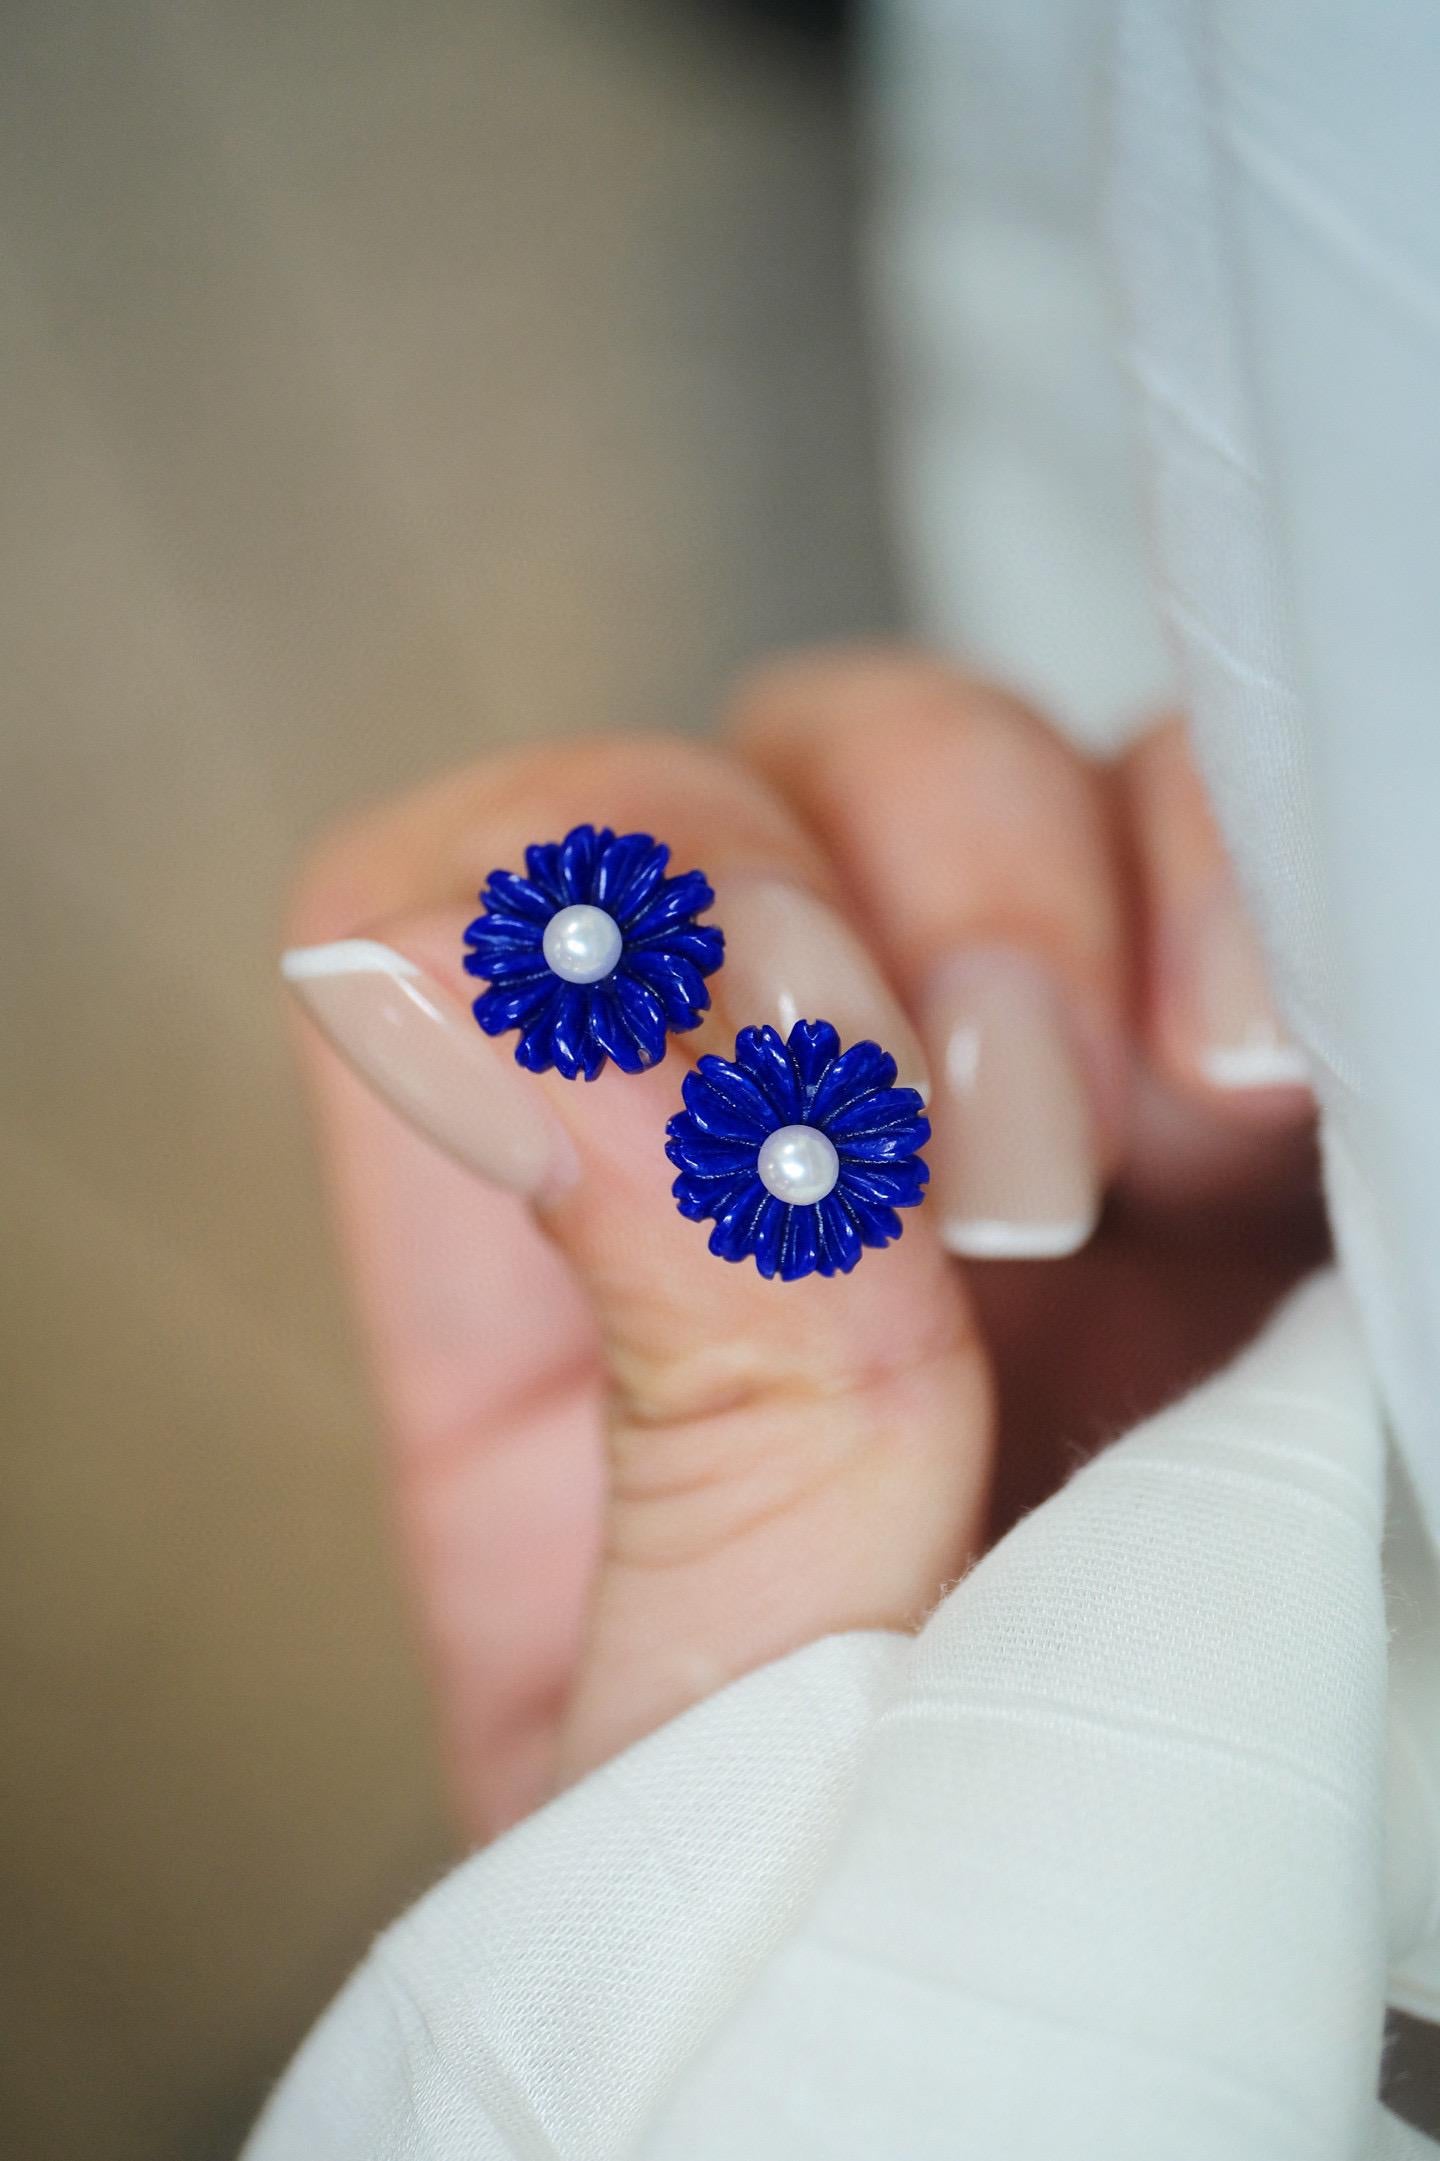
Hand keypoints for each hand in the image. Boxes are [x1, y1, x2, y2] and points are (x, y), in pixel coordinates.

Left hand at [282, 650, 1323, 1836]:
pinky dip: (1235, 892)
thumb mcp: (739, 1704)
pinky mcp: (1201, 1113)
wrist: (1112, 2039)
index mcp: (555, 1288)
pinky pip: (1194, 852)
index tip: (729, 1114)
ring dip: (1049, 885)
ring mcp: (989, 1112)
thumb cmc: (877, 1942)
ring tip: (1168, 1119)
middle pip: (708, 797)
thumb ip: (688, 1379)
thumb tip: (625, 1026)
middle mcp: (757, 1163)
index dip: (545, 937)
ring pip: (956, 774)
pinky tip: (1272, 1077)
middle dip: (837, 908)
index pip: (430, 928)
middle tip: (985, 1160)